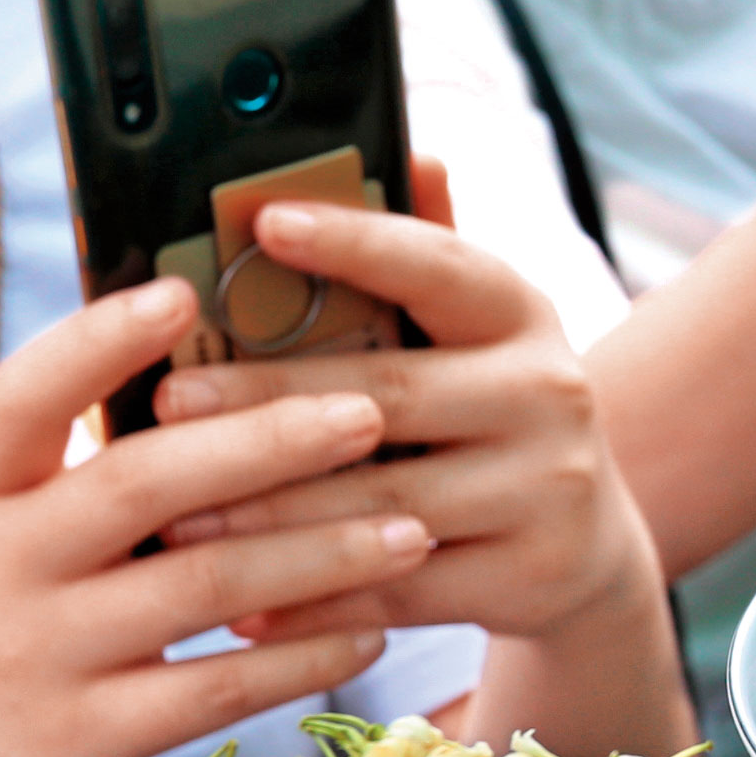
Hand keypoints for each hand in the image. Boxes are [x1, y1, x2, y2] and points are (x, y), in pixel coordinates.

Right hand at [0, 282, 428, 756]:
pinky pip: (215, 689)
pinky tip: (372, 631)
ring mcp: (39, 654)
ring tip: (410, 526)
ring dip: (318, 553)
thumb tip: (196, 368)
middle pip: (142, 484)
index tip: (178, 294)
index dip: (95, 343)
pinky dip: (301, 658)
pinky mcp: (82, 738)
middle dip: (266, 443)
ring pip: (201, 587)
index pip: (18, 399)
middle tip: (369, 412)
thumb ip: (62, 467)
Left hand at [145, 190, 668, 655]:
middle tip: (169, 400)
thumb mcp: (472, 338)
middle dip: (267, 399)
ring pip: (383, 503)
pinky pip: (399, 593)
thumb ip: (425, 258)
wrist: (586, 549)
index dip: (354, 242)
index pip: (436, 265)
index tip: (264, 222)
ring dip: (271, 517)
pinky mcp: (531, 577)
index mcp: (522, 313)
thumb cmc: (486, 418)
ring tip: (174, 522)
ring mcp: (548, 488)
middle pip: (388, 394)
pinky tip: (239, 604)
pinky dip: (315, 603)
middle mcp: (551, 391)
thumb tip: (410, 151)